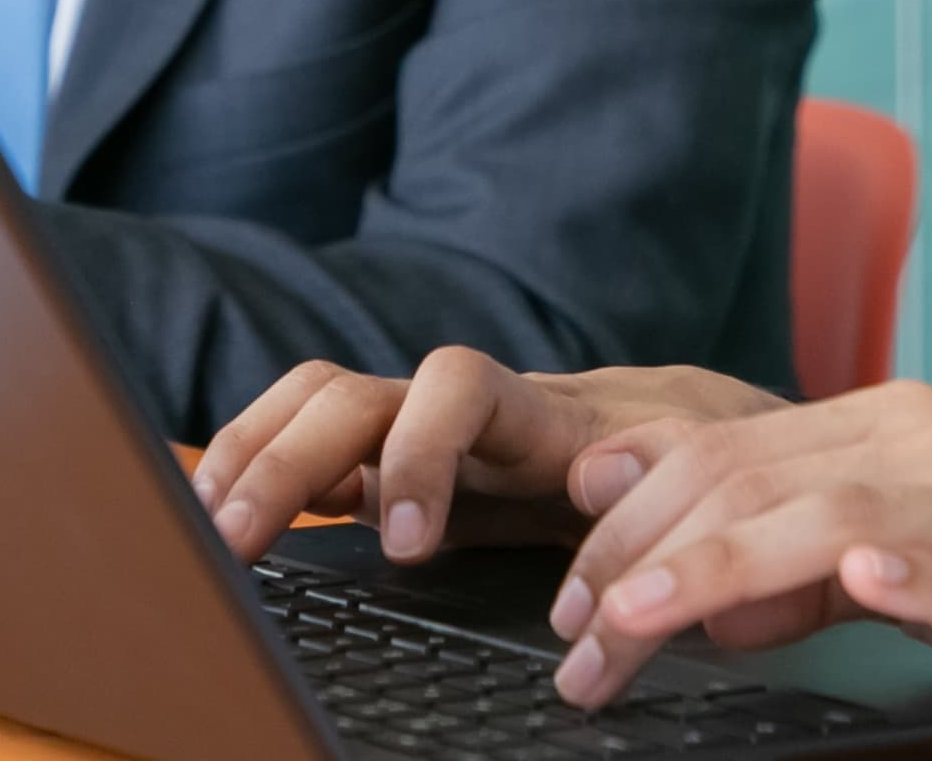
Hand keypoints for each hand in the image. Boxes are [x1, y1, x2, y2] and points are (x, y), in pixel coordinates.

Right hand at [193, 346, 786, 566]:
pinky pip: (326, 452)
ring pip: (320, 408)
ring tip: (205, 527)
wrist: (726, 446)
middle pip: (351, 394)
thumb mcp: (703, 472)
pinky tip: (227, 519)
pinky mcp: (413, 472)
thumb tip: (598, 487)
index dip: (416, 454)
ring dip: (253, 456)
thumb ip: (656, 474)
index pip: (456, 386)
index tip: (404, 545)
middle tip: (234, 542)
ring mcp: (431, 438)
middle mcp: (470, 413)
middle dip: (283, 458)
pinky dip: (266, 472)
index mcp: (539, 411)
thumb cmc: (712, 460)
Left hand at [541, 380, 931, 731]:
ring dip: (725, 567)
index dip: (631, 521)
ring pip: (833, 511)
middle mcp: (926, 440)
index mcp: (886, 429)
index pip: (724, 454)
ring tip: (646, 614)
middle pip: (750, 476)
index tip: (568, 598)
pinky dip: (915, 569)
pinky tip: (864, 577)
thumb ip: (805, 570)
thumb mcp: (914, 557)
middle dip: (643, 556)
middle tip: (575, 637)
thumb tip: (700, 601)